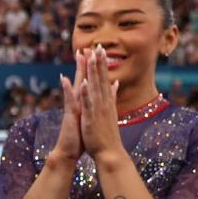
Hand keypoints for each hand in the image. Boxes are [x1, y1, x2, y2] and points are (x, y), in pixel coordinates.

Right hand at [53, 49, 86, 163]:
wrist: (68, 151)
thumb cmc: (80, 138)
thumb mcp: (89, 120)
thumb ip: (92, 109)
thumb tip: (98, 104)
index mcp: (84, 103)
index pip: (89, 83)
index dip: (92, 69)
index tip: (96, 55)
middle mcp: (78, 103)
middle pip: (81, 79)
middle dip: (84, 63)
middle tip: (86, 47)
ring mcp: (72, 108)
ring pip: (75, 85)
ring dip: (77, 71)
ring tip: (79, 56)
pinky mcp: (69, 115)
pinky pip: (69, 100)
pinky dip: (69, 90)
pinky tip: (66, 80)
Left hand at [78, 44, 123, 160]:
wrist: (110, 153)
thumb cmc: (107, 135)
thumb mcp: (110, 112)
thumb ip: (112, 97)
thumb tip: (114, 84)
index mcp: (107, 101)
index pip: (105, 79)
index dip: (102, 64)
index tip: (100, 50)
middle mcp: (104, 103)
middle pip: (101, 79)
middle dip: (99, 62)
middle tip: (98, 45)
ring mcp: (98, 109)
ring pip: (95, 87)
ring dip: (94, 72)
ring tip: (91, 57)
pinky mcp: (91, 118)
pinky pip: (88, 103)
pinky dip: (86, 93)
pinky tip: (83, 83)